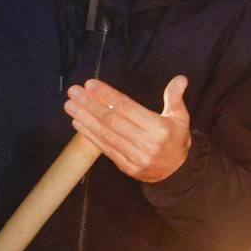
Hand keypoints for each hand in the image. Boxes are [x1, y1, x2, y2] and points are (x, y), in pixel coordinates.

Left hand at [64, 76, 190, 182]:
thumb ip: (175, 97)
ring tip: (70, 106)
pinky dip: (90, 135)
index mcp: (159, 129)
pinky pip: (105, 148)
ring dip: (85, 119)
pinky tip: (78, 123)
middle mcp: (147, 143)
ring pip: (105, 134)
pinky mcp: (126, 166)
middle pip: (112, 121)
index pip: (128, 108)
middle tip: (74, 92)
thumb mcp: (180, 117)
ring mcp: (135, 157)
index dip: (108, 96)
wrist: (177, 172)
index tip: (91, 85)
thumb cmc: (176, 139)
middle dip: (90, 104)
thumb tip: (180, 79)